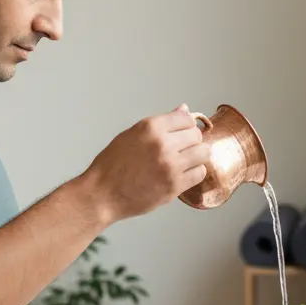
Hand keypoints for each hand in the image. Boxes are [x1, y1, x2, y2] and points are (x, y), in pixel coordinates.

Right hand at [82, 105, 209, 222]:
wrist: (102, 194)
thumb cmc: (112, 165)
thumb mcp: (131, 135)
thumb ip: (160, 124)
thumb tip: (183, 110)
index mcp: (151, 127)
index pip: (186, 118)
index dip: (187, 125)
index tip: (183, 133)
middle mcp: (163, 144)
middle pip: (197, 135)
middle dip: (192, 141)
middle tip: (183, 150)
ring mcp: (170, 166)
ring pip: (203, 153)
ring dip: (197, 157)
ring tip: (185, 162)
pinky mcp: (174, 186)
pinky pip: (199, 173)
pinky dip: (194, 173)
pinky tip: (183, 174)